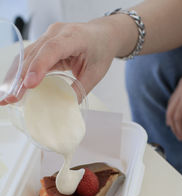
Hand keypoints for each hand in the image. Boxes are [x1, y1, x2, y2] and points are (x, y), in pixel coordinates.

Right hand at [1, 18, 119, 103]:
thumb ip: (80, 89)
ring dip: (16, 77)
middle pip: (34, 54)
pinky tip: (14, 86)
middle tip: (10, 98)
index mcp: (74, 37)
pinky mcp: (44, 43)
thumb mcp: (96, 73)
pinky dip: (21, 73)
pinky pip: (29, 57)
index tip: (29, 85)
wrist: (103, 35)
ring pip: (26, 56)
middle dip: (20, 78)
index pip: (52, 50)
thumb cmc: (100, 50)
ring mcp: (48, 36)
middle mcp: (56, 33)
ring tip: (8, 96)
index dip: (38, 67)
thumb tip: (65, 107)